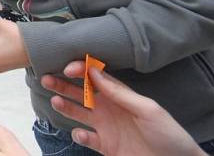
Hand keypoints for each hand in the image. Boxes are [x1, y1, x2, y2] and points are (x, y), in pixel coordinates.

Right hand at [42, 61, 205, 155]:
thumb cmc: (168, 134)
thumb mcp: (148, 109)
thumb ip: (120, 93)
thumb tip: (95, 73)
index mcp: (120, 96)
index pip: (96, 78)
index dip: (81, 71)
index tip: (68, 68)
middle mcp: (109, 108)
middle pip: (81, 93)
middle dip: (63, 85)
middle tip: (45, 78)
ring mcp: (106, 127)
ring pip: (78, 113)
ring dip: (65, 107)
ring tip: (54, 101)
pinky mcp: (105, 146)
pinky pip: (86, 138)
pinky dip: (79, 135)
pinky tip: (80, 133)